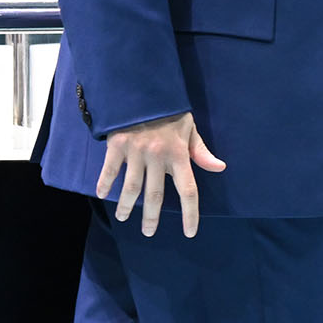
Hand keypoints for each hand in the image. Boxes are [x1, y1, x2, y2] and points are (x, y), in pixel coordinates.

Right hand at [96, 112, 225, 237]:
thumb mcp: (190, 129)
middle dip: (151, 217)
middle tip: (149, 232)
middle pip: (155, 195)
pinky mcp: (117, 146)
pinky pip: (109, 170)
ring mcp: (136, 151)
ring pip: (130, 187)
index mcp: (179, 154)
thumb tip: (220, 168)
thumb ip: (201, 152)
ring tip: (124, 217)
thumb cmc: (170, 112)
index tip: (189, 232)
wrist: (144, 90)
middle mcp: (158, 156)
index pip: (188, 190)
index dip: (190, 213)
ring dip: (126, 206)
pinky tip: (102, 194)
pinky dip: (104, 184)